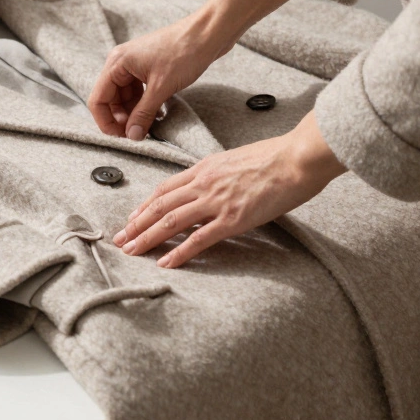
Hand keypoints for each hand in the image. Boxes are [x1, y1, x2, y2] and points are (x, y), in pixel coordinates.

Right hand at [88, 15, 226, 139]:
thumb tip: (132, 135)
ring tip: (147, 126)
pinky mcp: (149, 68)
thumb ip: (143, 113)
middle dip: (121, 119)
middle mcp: (121, 63)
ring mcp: (135, 65)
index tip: (121, 137)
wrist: (209, 33)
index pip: (98, 99)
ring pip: (125, 97)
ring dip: (134, 113)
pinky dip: (144, 105)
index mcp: (117, 63)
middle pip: (110, 99)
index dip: (106, 122)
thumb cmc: (185, 51)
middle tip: (136, 134)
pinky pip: (138, 91)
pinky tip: (155, 114)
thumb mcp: (161, 88)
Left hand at [112, 111, 345, 267]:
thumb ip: (219, 173)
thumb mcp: (237, 159)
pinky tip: (165, 263)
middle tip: (120, 239)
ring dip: (147, 238)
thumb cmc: (276, 157)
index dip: (145, 205)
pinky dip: (179, 253)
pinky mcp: (232, 219)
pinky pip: (198, 239)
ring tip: (132, 251)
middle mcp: (204, 184)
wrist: (298, 157)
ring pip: (170, 221)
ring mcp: (216, 201)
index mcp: (205, 167)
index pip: (165, 188)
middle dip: (136, 224)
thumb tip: (212, 185)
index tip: (133, 217)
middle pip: (160, 205)